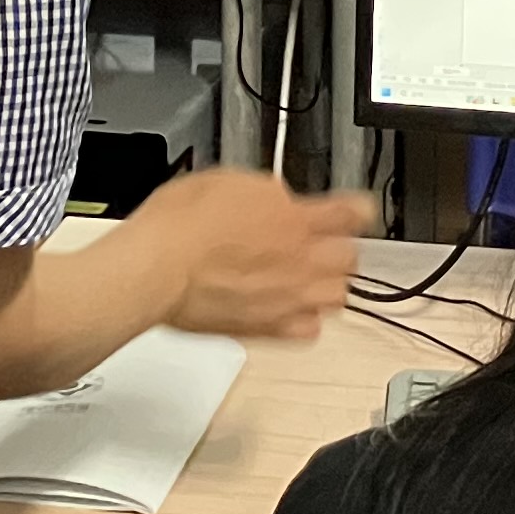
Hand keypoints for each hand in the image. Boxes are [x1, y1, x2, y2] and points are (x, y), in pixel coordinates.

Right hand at [135, 169, 373, 346]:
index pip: (353, 212)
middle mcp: (301, 260)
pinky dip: (304, 321)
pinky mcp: (267, 329)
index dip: (358, 210)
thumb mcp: (226, 182)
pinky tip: (289, 310)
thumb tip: (275, 198)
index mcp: (295, 217)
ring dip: (327, 285)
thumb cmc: (179, 224)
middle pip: (351, 259)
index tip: (356, 211)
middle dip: (340, 249)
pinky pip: (307, 331)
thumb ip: (264, 193)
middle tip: (322, 244)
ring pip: (337, 297)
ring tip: (308, 278)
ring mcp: (287, 297)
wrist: (156, 268)